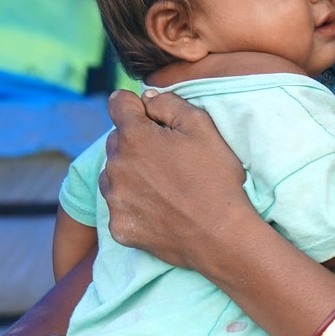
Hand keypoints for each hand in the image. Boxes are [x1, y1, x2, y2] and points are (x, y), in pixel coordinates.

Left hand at [100, 89, 256, 271]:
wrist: (221, 237)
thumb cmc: (216, 179)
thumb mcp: (203, 127)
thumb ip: (169, 103)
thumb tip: (147, 99)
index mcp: (134, 136)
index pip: (117, 103)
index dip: (136, 106)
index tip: (151, 118)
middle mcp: (115, 166)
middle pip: (115, 140)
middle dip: (136, 142)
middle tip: (168, 159)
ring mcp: (114, 199)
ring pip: (113, 173)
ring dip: (130, 173)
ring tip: (163, 186)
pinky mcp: (118, 226)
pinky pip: (118, 206)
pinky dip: (133, 204)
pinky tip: (159, 209)